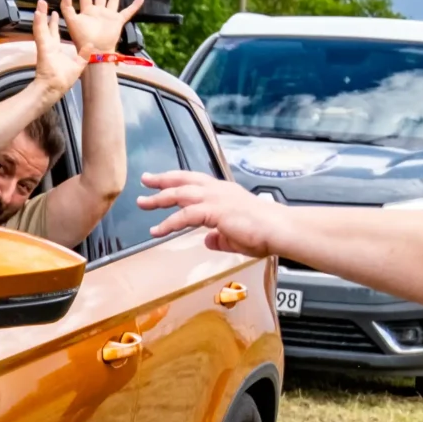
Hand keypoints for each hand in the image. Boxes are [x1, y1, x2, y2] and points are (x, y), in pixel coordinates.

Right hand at [29, 0, 82, 97]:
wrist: (54, 88)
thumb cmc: (63, 80)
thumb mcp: (77, 65)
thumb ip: (83, 55)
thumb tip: (90, 46)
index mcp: (55, 49)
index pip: (54, 33)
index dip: (54, 23)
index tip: (56, 14)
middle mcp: (48, 46)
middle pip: (46, 27)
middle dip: (45, 15)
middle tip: (44, 4)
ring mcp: (44, 46)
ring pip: (41, 27)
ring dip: (40, 15)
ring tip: (41, 3)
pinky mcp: (42, 48)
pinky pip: (39, 33)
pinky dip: (38, 22)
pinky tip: (38, 13)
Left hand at [60, 0, 144, 60]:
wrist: (96, 51)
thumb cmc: (82, 38)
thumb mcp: (72, 21)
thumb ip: (67, 7)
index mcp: (87, 11)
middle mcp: (98, 12)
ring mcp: (109, 16)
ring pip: (112, 1)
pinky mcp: (118, 21)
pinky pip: (128, 12)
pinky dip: (135, 6)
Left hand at [137, 170, 285, 255]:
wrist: (279, 229)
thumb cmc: (264, 233)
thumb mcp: (236, 237)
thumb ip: (220, 238)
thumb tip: (208, 241)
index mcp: (224, 193)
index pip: (196, 182)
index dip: (177, 180)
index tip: (161, 181)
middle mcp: (218, 191)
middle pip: (184, 181)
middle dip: (163, 180)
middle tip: (145, 180)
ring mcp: (216, 199)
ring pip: (181, 194)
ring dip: (160, 198)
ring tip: (143, 202)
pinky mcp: (215, 211)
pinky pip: (185, 216)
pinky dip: (169, 223)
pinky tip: (157, 230)